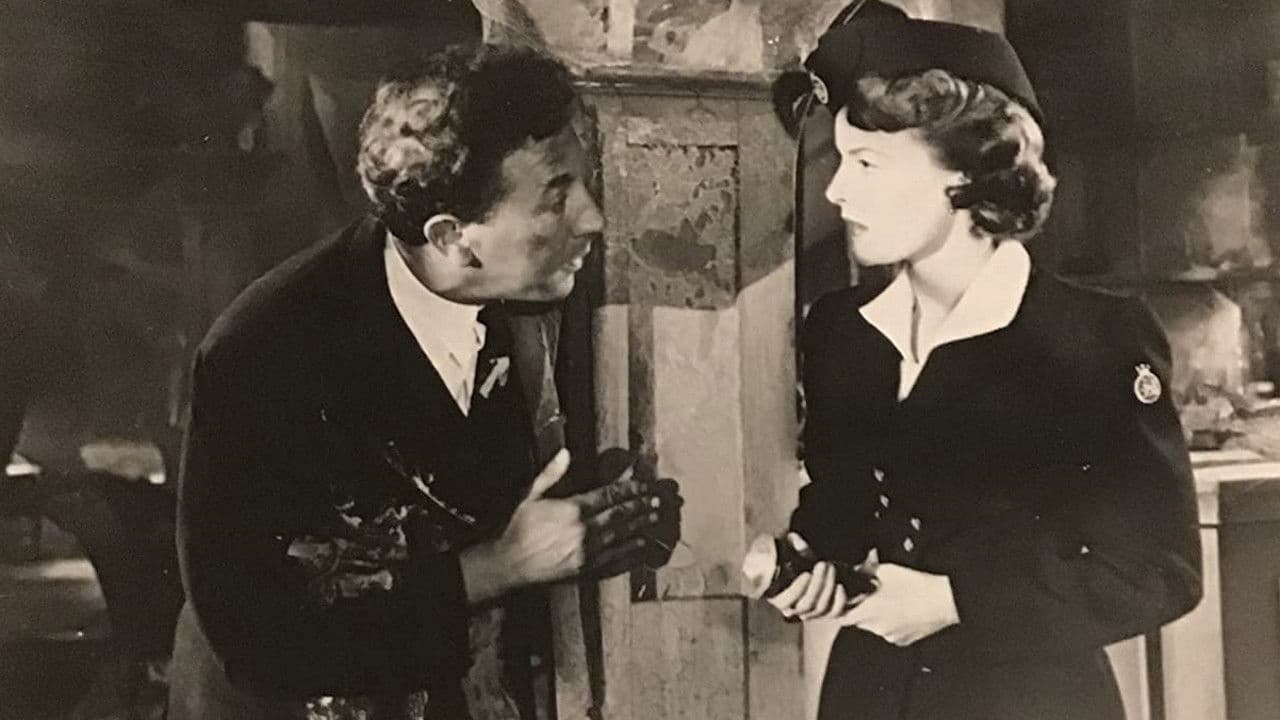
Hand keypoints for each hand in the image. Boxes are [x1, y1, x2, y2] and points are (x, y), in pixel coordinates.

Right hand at [461, 450, 661, 600]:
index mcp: (573, 509)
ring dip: (641, 526)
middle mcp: (585, 530)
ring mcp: (589, 552)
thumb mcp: (530, 496)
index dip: (631, 489)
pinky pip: (616, 561)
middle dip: (642, 506)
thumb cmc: (517, 528)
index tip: (645, 485)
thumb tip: (565, 453)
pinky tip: (643, 548)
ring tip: (656, 518)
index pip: (610, 495)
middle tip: (659, 499)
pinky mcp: (587, 571)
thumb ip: (551, 474)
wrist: (508, 565)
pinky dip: (632, 553)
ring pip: (623, 536)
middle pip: (622, 515)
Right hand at [765, 534, 848, 621]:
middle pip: (805, 605)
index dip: (795, 591)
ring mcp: (815, 614)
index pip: (783, 602)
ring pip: (820, 608)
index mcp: (782, 596)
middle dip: (816, 584)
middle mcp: (797, 609)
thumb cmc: (813, 565)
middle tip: (824, 564)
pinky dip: (838, 599)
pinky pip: (835, 612)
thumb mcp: (803, 556)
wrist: (836, 575)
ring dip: (827, 586)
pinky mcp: (832, 614)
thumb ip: (798, 549)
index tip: (806, 574)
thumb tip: (793, 537)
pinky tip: (840, 586)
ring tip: (832, 567)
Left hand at [837, 563, 958, 645]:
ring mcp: (891, 637)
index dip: (842, 606)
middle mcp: (876, 628)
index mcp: (868, 612)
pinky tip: (902, 609)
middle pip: (858, 621)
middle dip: (860, 609)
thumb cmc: (915, 585)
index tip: (848, 596)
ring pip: (875, 627)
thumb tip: (855, 570)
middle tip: (870, 594)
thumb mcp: (886, 570)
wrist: (944, 601)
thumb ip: (864, 571)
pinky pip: (890, 632)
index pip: (842, 616)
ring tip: (891, 600)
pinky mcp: (904, 641)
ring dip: (877, 616)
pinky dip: (891, 623)